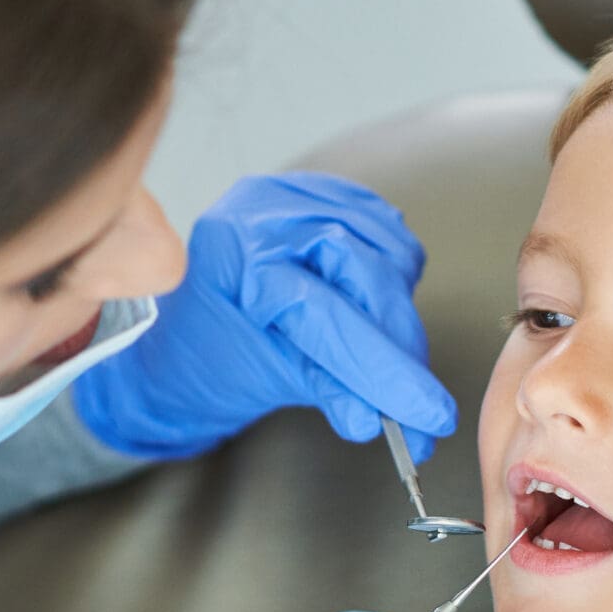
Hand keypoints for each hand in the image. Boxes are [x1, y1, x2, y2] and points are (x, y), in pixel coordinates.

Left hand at [70, 172, 457, 460]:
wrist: (184, 333)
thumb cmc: (209, 357)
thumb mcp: (266, 380)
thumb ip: (329, 391)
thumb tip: (379, 418)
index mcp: (237, 257)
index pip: (329, 314)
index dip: (385, 368)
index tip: (428, 414)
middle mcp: (265, 210)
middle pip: (367, 274)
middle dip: (400, 344)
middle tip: (418, 403)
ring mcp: (294, 193)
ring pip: (387, 253)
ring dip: (397, 312)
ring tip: (379, 353)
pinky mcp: (321, 193)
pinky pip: (386, 232)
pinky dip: (392, 276)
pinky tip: (372, 305)